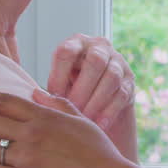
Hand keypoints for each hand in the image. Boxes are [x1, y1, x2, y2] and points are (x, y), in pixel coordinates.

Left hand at [47, 34, 136, 161]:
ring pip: (111, 77)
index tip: (53, 96)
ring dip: (97, 100)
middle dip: (82, 88)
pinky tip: (99, 125)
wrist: (98, 93)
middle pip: (95, 61)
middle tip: (72, 108)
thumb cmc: (70, 86)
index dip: (59, 74)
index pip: (67, 51)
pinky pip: (122, 94)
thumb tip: (37, 97)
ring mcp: (118, 62)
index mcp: (77, 43)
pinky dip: (109, 111)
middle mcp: (100, 47)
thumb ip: (51, 88)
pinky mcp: (129, 80)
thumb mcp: (59, 82)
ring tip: (85, 119)